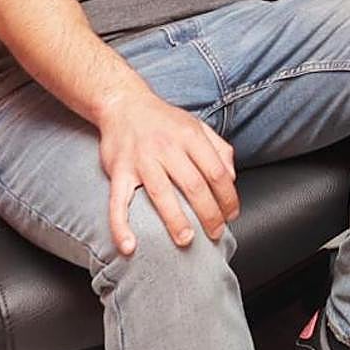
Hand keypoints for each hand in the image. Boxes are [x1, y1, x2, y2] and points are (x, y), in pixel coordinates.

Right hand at [95, 91, 238, 256]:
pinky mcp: (118, 171)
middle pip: (193, 185)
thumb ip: (219, 149)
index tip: (232, 214)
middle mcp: (167, 147)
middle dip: (209, 213)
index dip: (228, 196)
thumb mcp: (198, 125)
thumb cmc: (164, 120)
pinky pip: (118, 202)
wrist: (124, 104)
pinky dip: (122, 226)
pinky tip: (129, 245)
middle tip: (216, 233)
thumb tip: (232, 178)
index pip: (216, 171)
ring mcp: (141, 159)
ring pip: (161, 194)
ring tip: (186, 240)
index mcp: (190, 136)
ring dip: (175, 220)